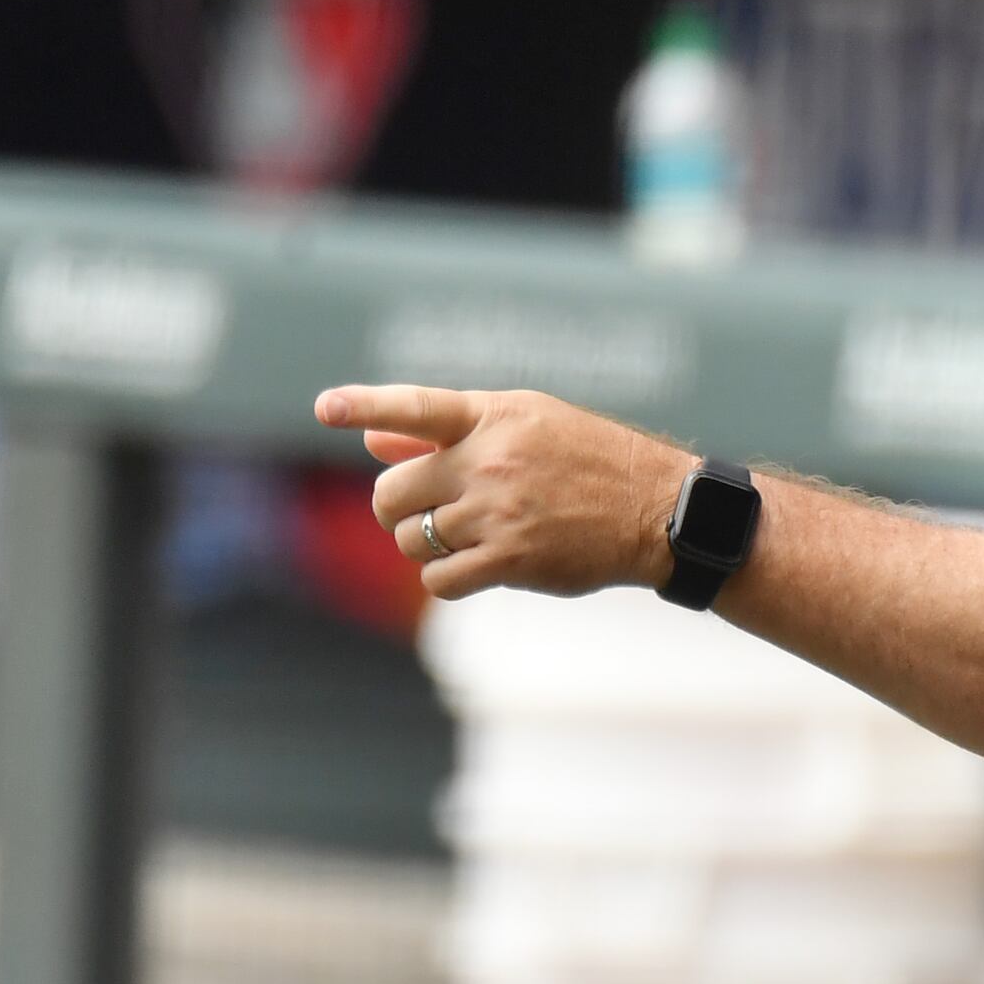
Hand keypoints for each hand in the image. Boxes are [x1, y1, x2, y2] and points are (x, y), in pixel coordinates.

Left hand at [315, 384, 690, 601]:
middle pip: (393, 492)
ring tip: (465, 538)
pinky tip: (473, 567)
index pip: (415, 407)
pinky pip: (439, 579)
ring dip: (426, 544)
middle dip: (398, 508)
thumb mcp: (525, 425)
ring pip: (412, 539)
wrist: (657, 509)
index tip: (326, 409)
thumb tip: (371, 440)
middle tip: (426, 512)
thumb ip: (445, 433)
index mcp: (492, 418)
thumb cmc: (588, 460)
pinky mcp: (511, 560)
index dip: (365, 405)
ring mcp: (499, 512)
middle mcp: (490, 461)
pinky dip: (446, 577)